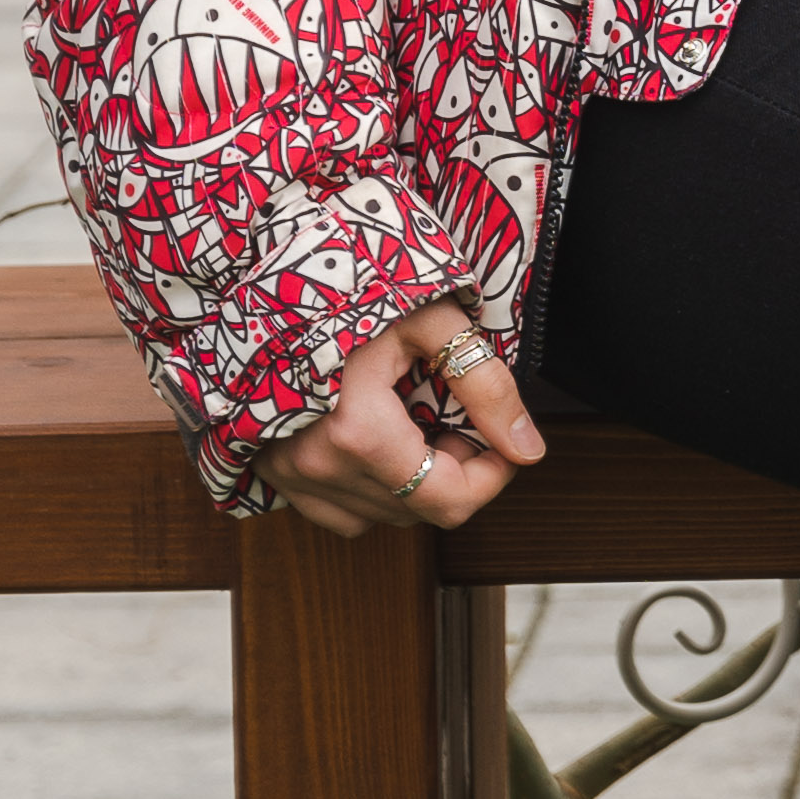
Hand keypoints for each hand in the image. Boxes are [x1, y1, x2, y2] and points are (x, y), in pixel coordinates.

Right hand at [264, 303, 546, 540]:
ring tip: (414, 417)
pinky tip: (380, 439)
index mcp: (356, 434)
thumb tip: (527, 447)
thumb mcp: (431, 320)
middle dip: (455, 468)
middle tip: (451, 411)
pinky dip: (375, 487)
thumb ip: (485, 384)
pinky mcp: (277, 477)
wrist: (272, 284)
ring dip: (416, 479)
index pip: (449, 501)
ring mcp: (292, 477)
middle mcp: (319, 468)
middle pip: (422, 509)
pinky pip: (345, 512)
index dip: (492, 476)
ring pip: (386, 515)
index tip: (502, 439)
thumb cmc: (351, 289)